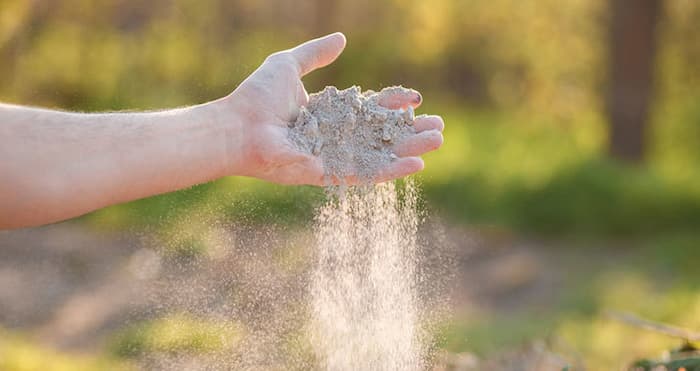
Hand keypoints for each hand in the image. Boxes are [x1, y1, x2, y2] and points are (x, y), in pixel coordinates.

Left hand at [218, 32, 443, 184]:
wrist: (236, 127)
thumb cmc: (257, 96)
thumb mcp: (288, 64)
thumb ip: (315, 53)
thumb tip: (342, 39)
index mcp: (328, 113)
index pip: (369, 108)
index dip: (392, 103)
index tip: (414, 97)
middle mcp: (333, 137)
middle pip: (380, 134)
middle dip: (410, 130)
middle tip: (439, 127)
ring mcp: (332, 157)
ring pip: (379, 154)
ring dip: (409, 150)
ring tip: (437, 142)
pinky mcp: (327, 175)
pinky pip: (364, 174)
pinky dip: (390, 171)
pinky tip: (416, 166)